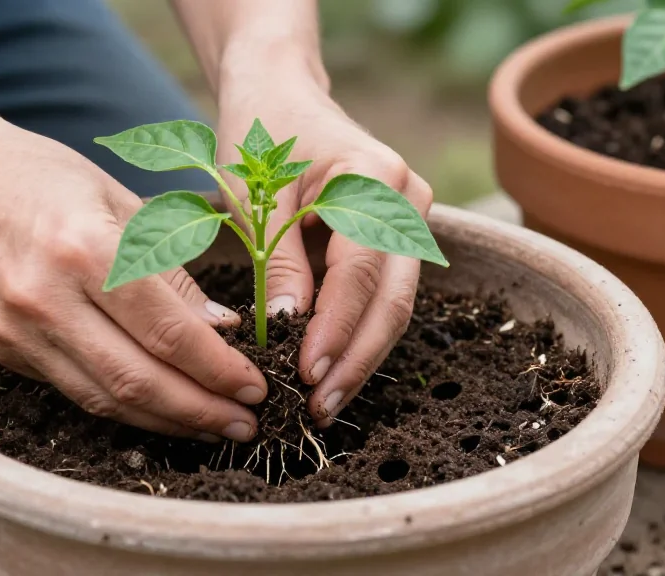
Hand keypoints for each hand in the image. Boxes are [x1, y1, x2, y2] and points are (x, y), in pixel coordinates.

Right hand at [0, 122, 266, 441]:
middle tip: (247, 425)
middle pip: (137, 381)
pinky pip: (74, 391)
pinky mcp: (2, 350)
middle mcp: (45, 299)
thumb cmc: (42, 174)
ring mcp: (17, 331)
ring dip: (166, 422)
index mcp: (84, 250)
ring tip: (213, 428)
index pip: (167, 333)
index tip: (257, 388)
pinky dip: (123, 406)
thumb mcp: (119, 201)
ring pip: (104, 399)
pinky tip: (160, 408)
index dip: (219, 370)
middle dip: (201, 411)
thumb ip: (171, 271)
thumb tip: (221, 331)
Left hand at [217, 83, 432, 427]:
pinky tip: (333, 367)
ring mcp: (409, 218)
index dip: (336, 328)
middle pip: (393, 298)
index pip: (361, 271)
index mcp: (373, 178)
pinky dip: (358, 332)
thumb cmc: (261, 134)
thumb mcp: (255, 195)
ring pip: (394, 303)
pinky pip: (382, 293)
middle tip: (321, 407)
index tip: (306, 374)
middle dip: (357, 358)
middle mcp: (406, 199)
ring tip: (325, 399)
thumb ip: (277, 259)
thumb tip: (290, 327)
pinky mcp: (396, 235)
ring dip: (361, 354)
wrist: (280, 93)